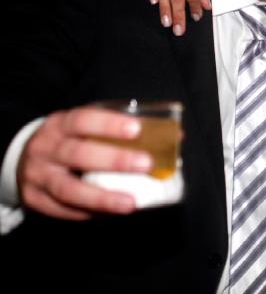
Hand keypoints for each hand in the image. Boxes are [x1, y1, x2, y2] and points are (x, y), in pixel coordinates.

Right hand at [17, 106, 152, 219]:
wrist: (22, 159)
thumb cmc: (69, 140)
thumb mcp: (84, 126)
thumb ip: (122, 130)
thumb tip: (175, 137)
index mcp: (60, 124)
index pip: (82, 119)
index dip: (109, 124)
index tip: (136, 129)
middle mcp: (45, 149)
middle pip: (77, 154)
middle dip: (113, 160)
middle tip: (146, 164)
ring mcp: (37, 176)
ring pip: (68, 189)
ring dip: (102, 198)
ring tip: (132, 203)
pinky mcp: (35, 200)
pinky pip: (64, 210)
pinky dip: (90, 213)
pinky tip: (112, 214)